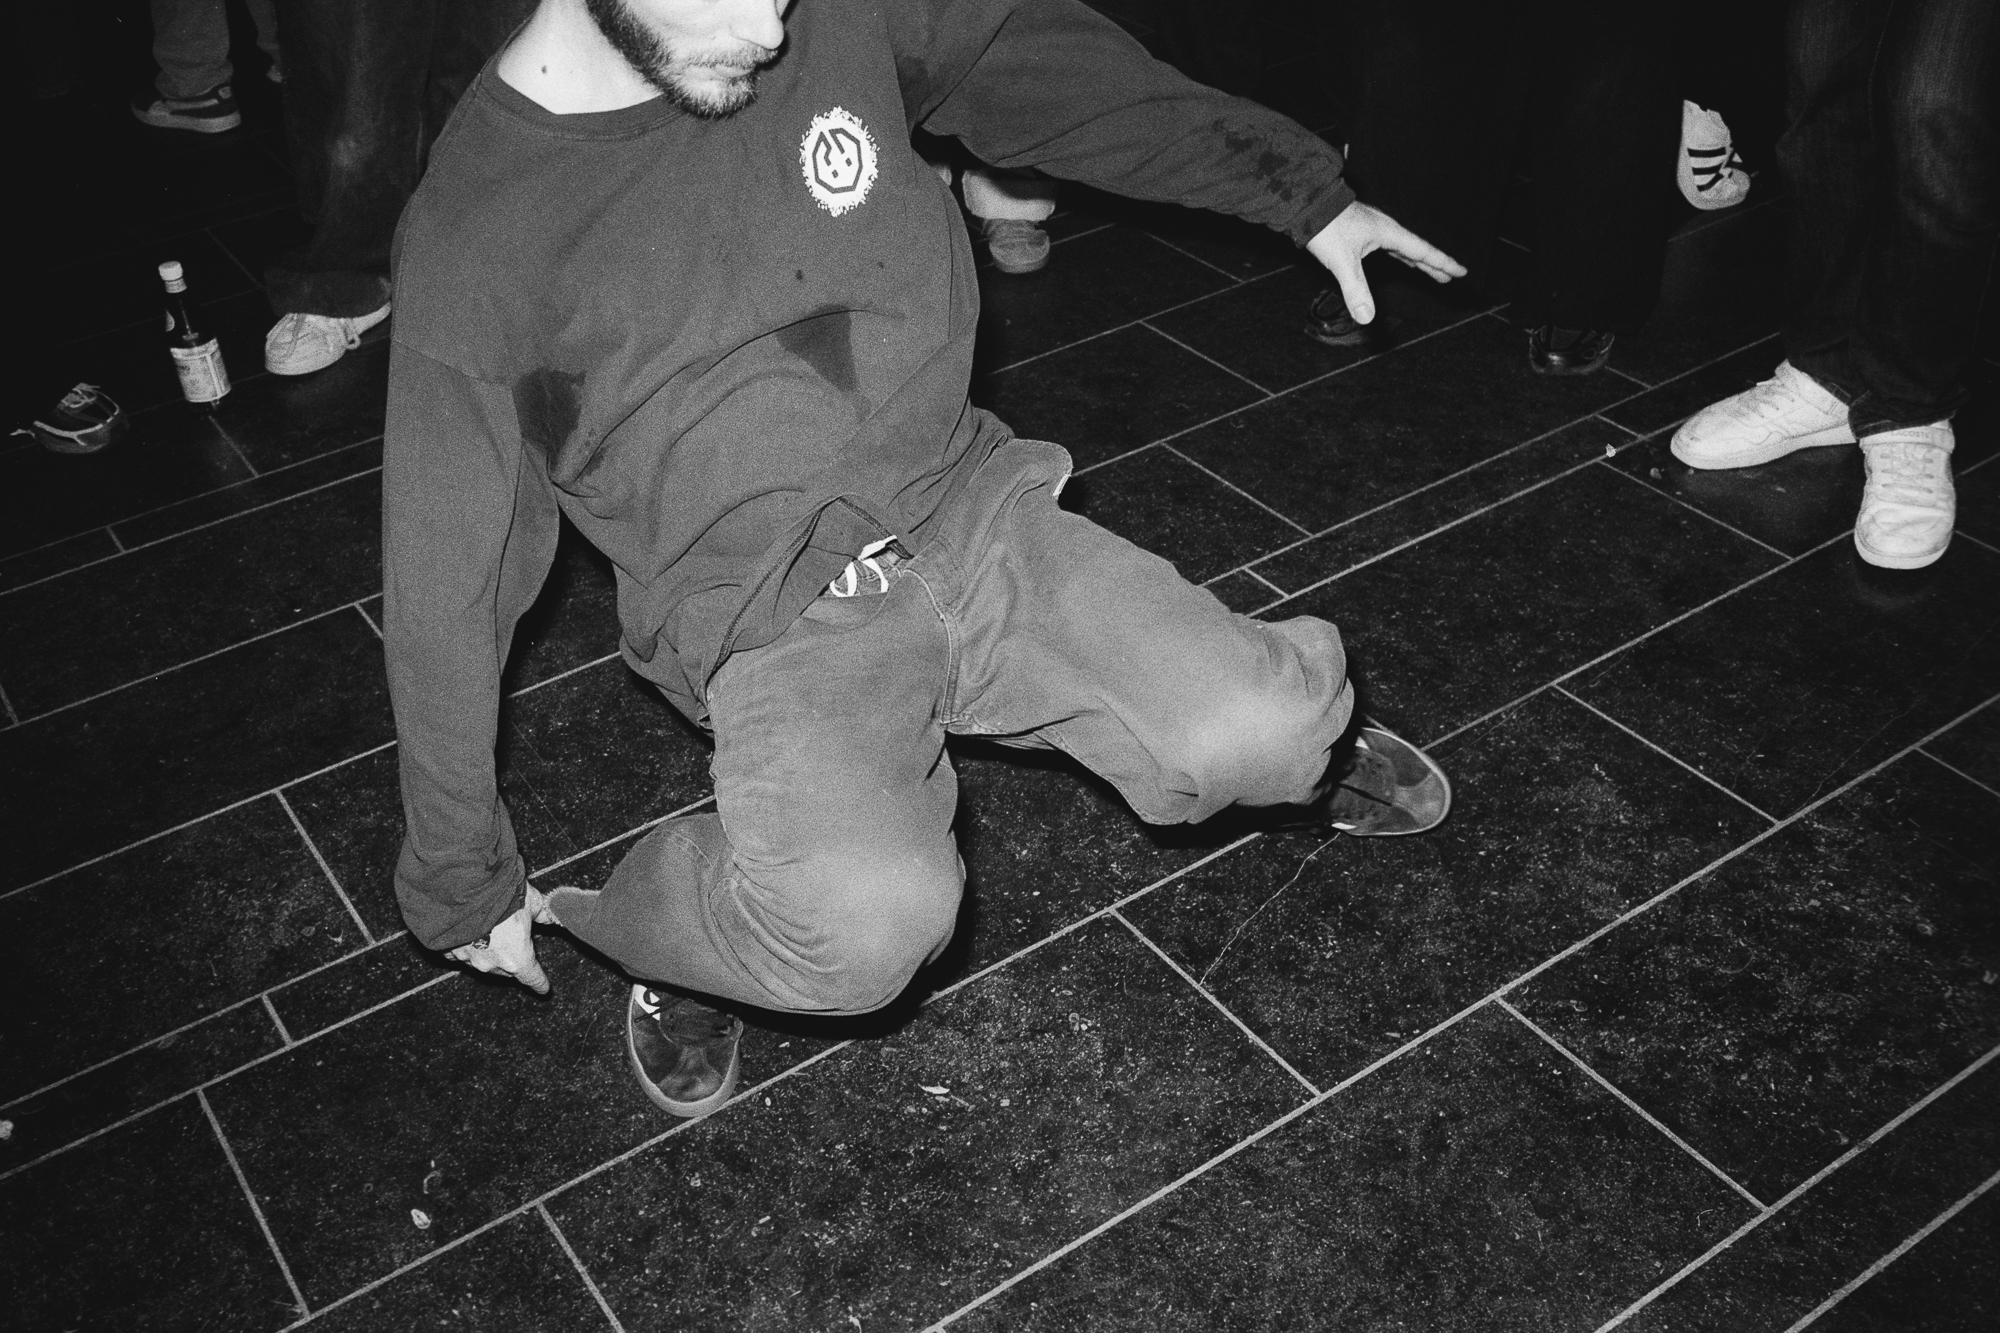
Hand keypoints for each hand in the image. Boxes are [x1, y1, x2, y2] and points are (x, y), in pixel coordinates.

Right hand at [446, 886, 551, 994]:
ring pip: (482, 960)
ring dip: (488, 949)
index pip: (532, 977)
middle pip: (506, 969)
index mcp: (517, 958)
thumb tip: (553, 917)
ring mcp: (468, 958)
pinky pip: (459, 952)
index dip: (539, 983)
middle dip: (512, 956)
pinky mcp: (448, 949)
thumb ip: (543, 914)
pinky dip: (465, 944)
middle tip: (514, 936)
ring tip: (490, 926)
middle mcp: (492, 964)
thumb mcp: (532, 901)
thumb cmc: (505, 895)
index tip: (543, 988)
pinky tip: (468, 930)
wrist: (466, 886)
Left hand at [1305, 201, 1465, 325]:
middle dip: (1434, 265)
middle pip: (1417, 250)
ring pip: (1403, 248)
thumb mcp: (1342, 261)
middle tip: (1451, 276)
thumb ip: (1355, 289)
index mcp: (1389, 233)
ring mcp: (1373, 228)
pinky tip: (1396, 257)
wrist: (1307, 203)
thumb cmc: (1326, 227)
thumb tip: (1366, 317)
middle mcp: (1385, 229)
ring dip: (1417, 260)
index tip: (1461, 271)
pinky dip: (1398, 255)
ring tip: (1430, 271)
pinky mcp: (1361, 230)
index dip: (1442, 263)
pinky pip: (1388, 246)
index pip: (1423, 252)